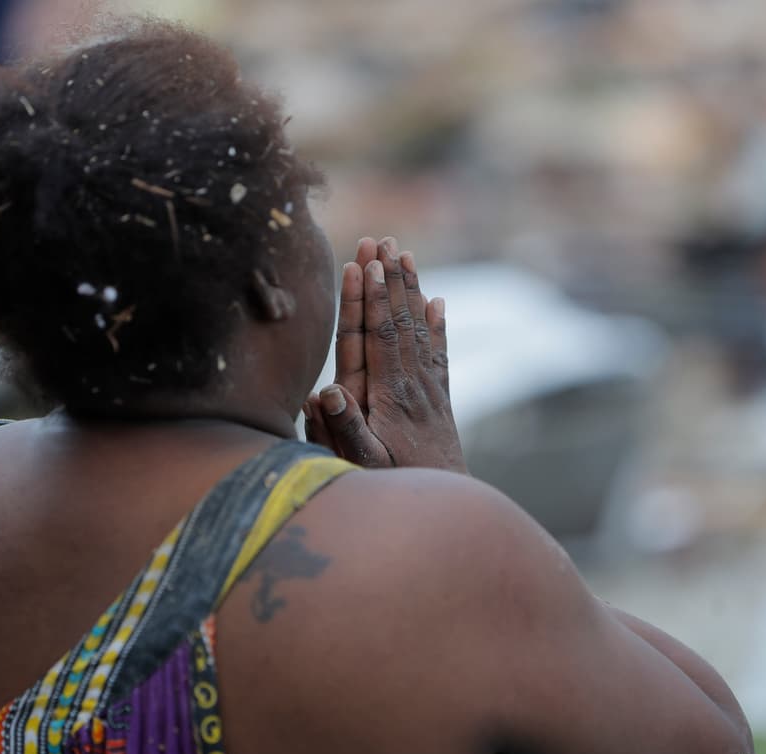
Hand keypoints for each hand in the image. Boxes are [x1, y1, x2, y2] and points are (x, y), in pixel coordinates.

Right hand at [303, 236, 466, 472]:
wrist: (443, 500)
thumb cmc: (394, 485)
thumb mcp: (363, 464)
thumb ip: (343, 429)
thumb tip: (321, 393)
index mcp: (390, 395)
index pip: (378, 337)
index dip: (370, 301)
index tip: (364, 266)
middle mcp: (412, 384)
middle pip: (399, 321)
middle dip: (388, 280)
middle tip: (381, 241)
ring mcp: (429, 389)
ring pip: (418, 329)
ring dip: (410, 290)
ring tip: (404, 254)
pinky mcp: (439, 399)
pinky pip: (438, 353)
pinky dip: (436, 324)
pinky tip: (438, 301)